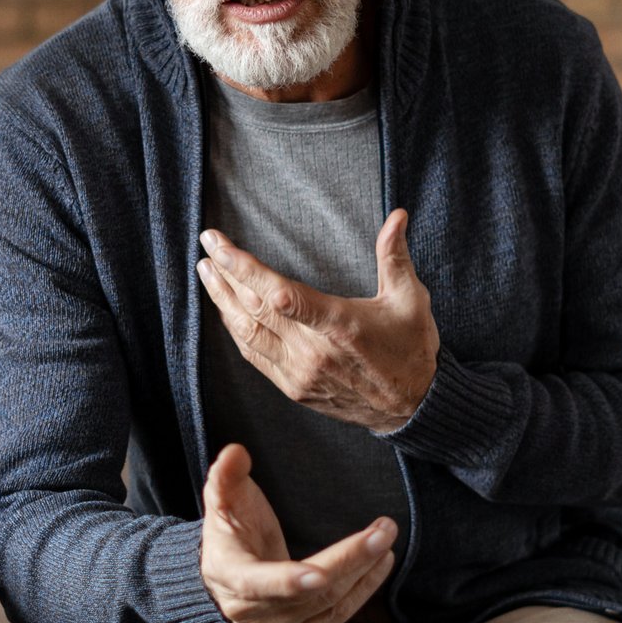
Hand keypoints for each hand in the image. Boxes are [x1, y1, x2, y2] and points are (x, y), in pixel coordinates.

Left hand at [195, 209, 439, 432]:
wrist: (414, 407)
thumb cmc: (412, 349)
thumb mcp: (411, 300)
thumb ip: (395, 257)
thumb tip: (397, 215)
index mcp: (338, 326)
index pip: (279, 294)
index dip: (244, 269)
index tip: (220, 245)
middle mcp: (312, 352)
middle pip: (254, 309)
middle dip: (226, 275)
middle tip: (207, 247)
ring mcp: (300, 373)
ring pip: (247, 333)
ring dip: (223, 301)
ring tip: (207, 273)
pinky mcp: (294, 388)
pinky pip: (255, 355)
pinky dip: (237, 330)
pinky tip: (226, 310)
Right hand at [200, 444, 396, 622]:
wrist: (223, 584)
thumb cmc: (228, 536)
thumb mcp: (223, 503)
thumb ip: (227, 478)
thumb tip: (235, 451)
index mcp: (231, 578)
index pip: (260, 583)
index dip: (288, 581)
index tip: (319, 574)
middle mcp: (252, 617)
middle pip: (311, 592)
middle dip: (351, 559)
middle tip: (385, 530)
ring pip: (329, 606)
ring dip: (364, 573)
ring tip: (385, 540)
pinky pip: (336, 619)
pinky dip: (362, 592)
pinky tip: (379, 565)